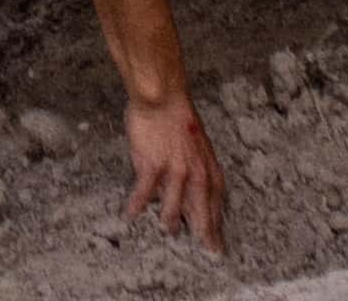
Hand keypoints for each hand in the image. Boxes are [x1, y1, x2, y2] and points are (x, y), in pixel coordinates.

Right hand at [125, 85, 227, 245]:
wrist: (163, 97)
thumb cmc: (178, 115)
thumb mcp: (197, 142)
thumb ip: (196, 165)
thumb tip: (190, 186)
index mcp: (207, 165)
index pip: (216, 199)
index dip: (217, 219)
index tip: (217, 236)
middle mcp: (195, 172)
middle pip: (202, 209)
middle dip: (205, 232)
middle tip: (209, 250)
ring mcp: (174, 170)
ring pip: (174, 205)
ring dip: (171, 222)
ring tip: (168, 233)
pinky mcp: (153, 165)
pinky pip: (144, 191)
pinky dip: (137, 204)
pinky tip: (130, 215)